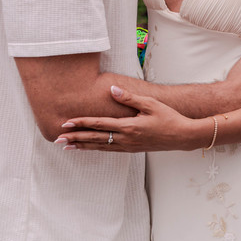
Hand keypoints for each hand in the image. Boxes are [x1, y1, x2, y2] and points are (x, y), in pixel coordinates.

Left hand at [56, 86, 203, 151]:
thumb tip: (111, 90)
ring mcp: (128, 146)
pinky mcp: (132, 149)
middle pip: (94, 139)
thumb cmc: (168, 117)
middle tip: (57, 139)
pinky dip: (95, 149)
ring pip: (100, 147)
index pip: (99, 124)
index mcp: (129, 127)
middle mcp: (126, 139)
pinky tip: (88, 148)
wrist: (182, 136)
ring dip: (82, 146)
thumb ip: (129, 98)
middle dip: (75, 138)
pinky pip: (109, 150)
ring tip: (67, 146)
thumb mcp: (150, 104)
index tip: (66, 123)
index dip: (81, 123)